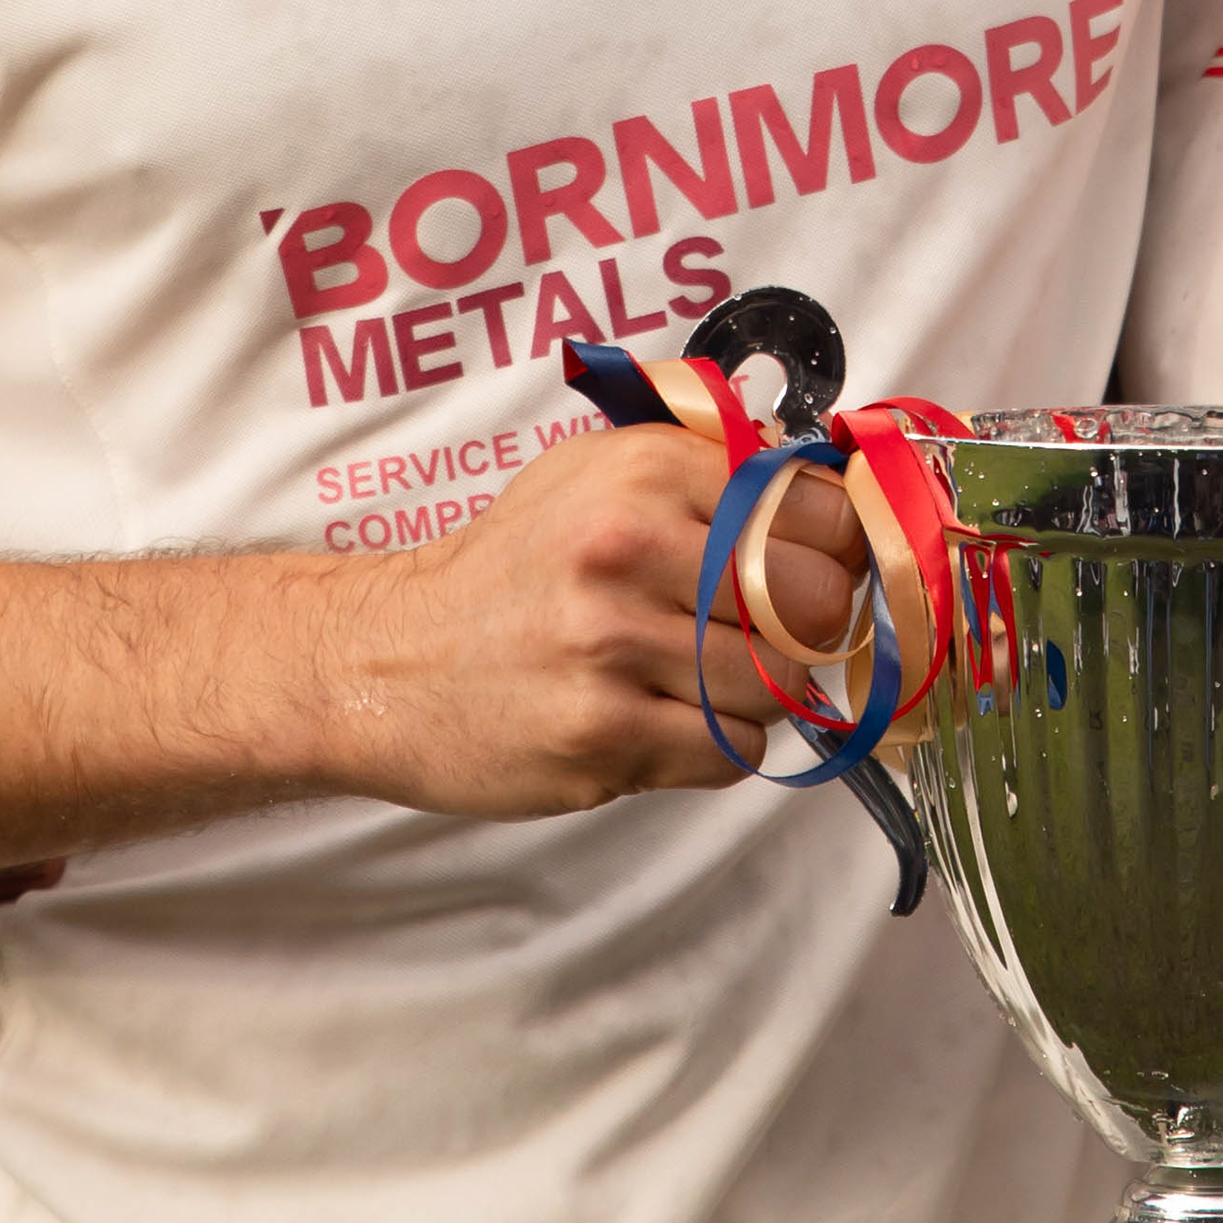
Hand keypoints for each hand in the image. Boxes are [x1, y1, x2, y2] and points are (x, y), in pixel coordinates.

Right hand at [341, 409, 870, 825]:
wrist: (386, 662)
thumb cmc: (511, 571)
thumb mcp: (596, 475)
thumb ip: (710, 470)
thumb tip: (835, 490)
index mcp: (644, 470)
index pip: (818, 512)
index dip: (835, 551)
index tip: (815, 570)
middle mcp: (628, 547)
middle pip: (814, 606)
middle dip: (806, 632)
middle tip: (763, 636)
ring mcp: (612, 647)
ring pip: (779, 688)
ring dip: (756, 696)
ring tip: (692, 679)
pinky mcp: (601, 736)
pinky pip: (731, 752)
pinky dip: (716, 746)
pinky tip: (661, 720)